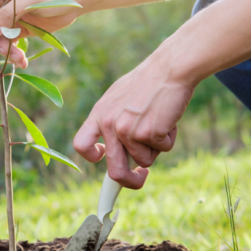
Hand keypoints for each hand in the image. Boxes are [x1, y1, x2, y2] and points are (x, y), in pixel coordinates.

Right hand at [0, 0, 82, 67]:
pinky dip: (13, 53)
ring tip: (20, 59)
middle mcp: (0, 1)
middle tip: (6, 51)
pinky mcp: (16, 28)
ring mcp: (7, 16)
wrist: (74, 1)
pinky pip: (7, 43)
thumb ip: (9, 14)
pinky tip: (22, 61)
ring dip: (5, 50)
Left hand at [72, 56, 193, 188]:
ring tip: (160, 121)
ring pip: (145, 159)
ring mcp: (128, 130)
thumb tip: (114, 152)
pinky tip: (169, 118)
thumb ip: (113, 121)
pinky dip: (169, 139)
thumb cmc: (148, 83)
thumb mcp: (119, 98)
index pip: (81, 145)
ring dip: (156, 147)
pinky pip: (163, 149)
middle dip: (129, 182)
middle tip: (140, 178)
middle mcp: (110, 125)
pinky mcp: (149, 133)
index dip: (92, 157)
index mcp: (99, 114)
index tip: (103, 158)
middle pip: (114, 170)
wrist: (169, 69)